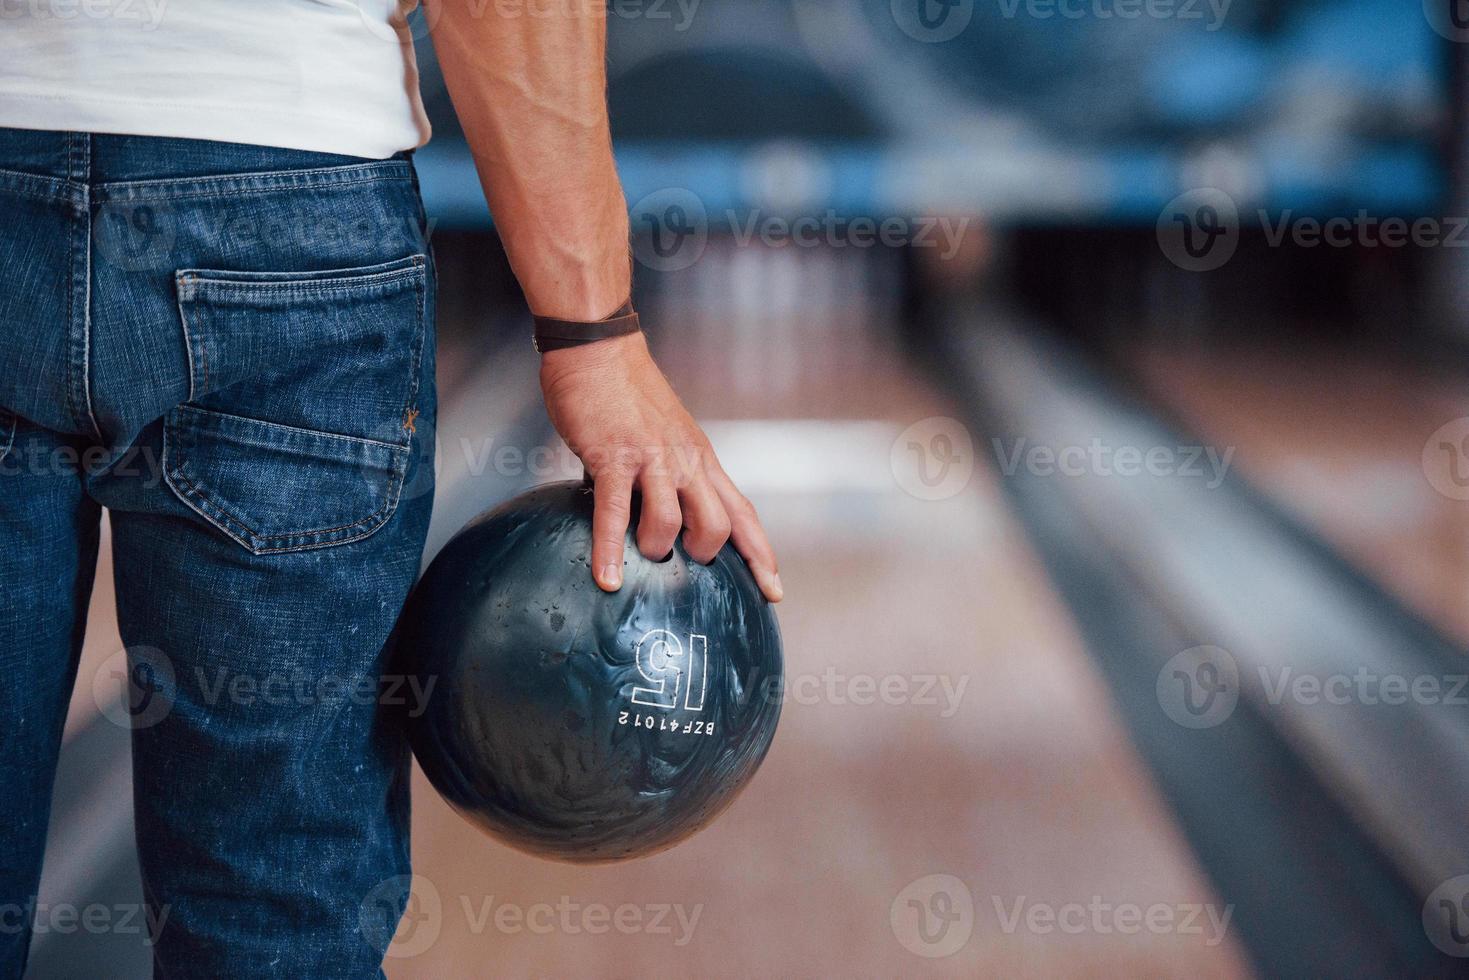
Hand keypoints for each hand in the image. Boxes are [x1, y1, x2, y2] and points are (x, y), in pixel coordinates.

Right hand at [539, 332, 782, 602]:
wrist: (600, 348)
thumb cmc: (626, 393)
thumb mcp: (665, 435)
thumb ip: (663, 474)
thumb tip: (641, 513)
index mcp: (701, 459)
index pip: (742, 513)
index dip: (760, 554)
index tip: (773, 591)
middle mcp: (686, 462)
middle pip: (719, 525)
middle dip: (705, 554)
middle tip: (683, 561)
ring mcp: (652, 459)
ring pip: (672, 522)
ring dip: (657, 548)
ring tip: (640, 554)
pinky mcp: (614, 457)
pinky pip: (614, 513)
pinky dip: (610, 550)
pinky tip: (607, 578)